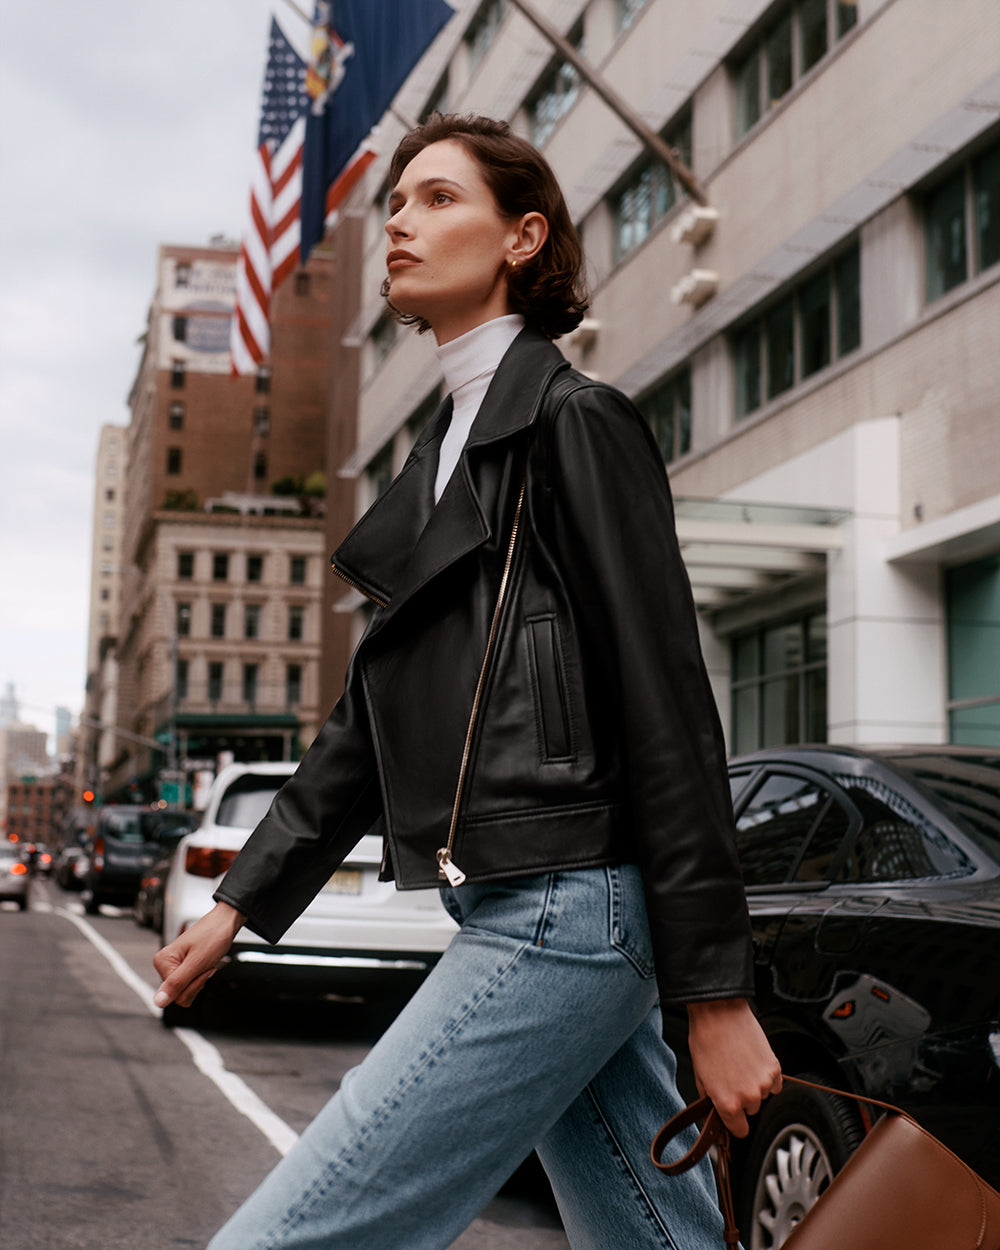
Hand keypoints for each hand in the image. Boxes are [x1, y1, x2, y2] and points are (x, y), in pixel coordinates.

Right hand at [152, 901, 245, 1009]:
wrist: (226, 922)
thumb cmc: (214, 935)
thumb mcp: (197, 962)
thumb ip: (177, 983)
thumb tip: (158, 1001)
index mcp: (162, 962)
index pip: (173, 994)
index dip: (192, 985)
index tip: (201, 969)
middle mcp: (164, 963)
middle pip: (178, 994)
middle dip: (196, 983)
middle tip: (204, 966)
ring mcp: (174, 964)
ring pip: (185, 990)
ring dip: (199, 980)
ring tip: (205, 963)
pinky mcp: (182, 965)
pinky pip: (190, 982)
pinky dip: (200, 977)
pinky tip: (204, 965)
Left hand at [686, 998, 781, 1137]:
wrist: (718, 1013)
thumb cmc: (705, 1041)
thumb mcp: (700, 1077)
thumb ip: (710, 1102)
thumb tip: (713, 1115)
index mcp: (728, 1104)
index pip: (739, 1131)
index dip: (734, 1122)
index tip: (733, 1115)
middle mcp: (749, 1098)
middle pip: (751, 1110)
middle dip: (742, 1098)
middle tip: (731, 1077)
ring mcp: (764, 1083)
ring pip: (762, 1095)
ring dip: (754, 1085)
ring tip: (740, 1063)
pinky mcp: (775, 1067)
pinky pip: (775, 1083)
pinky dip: (767, 1076)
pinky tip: (753, 1061)